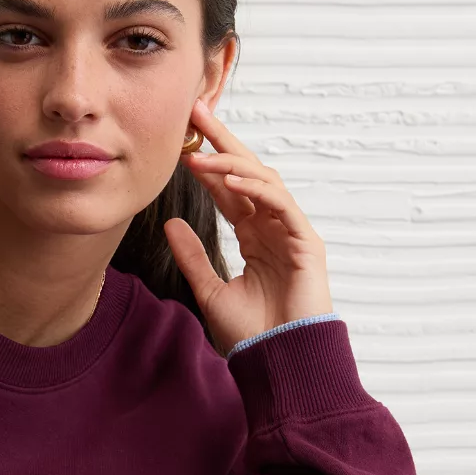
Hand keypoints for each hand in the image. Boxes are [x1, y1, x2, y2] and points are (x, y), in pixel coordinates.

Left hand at [163, 96, 333, 357]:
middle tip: (197, 113)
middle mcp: (274, 229)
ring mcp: (292, 233)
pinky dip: (255, 189)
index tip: (182, 143)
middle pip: (248, 173)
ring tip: (199, 152)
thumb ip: (192, 256)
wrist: (278, 362)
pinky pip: (281, 204)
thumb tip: (169, 223)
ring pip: (263, 182)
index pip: (230, 191)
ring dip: (231, 163)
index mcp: (255, 238)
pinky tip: (228, 179)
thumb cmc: (251, 335)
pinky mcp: (306, 242)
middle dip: (224, 141)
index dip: (208, 165)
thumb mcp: (209, 290)